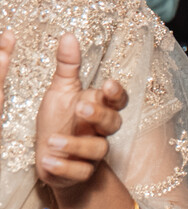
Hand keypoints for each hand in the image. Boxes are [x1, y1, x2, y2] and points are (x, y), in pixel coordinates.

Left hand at [35, 33, 129, 195]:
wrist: (55, 159)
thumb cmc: (60, 121)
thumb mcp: (60, 91)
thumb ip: (67, 66)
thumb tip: (68, 36)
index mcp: (99, 108)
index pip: (118, 100)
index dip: (116, 93)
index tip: (106, 84)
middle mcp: (100, 130)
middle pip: (113, 123)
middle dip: (100, 114)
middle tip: (81, 107)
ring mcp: (93, 153)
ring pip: (97, 149)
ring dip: (76, 145)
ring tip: (52, 141)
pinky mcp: (81, 172)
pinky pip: (80, 171)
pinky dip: (65, 167)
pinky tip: (49, 160)